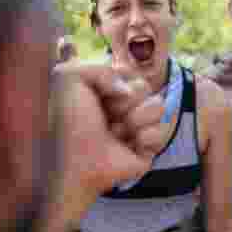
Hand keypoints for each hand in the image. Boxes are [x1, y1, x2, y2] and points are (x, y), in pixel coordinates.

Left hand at [51, 63, 168, 218]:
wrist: (77, 164)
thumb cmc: (69, 124)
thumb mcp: (69, 80)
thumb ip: (99, 67)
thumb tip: (128, 89)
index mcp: (105, 91)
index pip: (130, 71)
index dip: (120, 78)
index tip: (103, 92)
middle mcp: (123, 107)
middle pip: (146, 86)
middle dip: (126, 100)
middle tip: (108, 115)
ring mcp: (138, 126)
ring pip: (159, 106)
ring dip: (135, 119)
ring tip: (117, 134)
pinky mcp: (150, 147)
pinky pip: (162, 131)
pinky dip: (144, 138)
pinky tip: (128, 147)